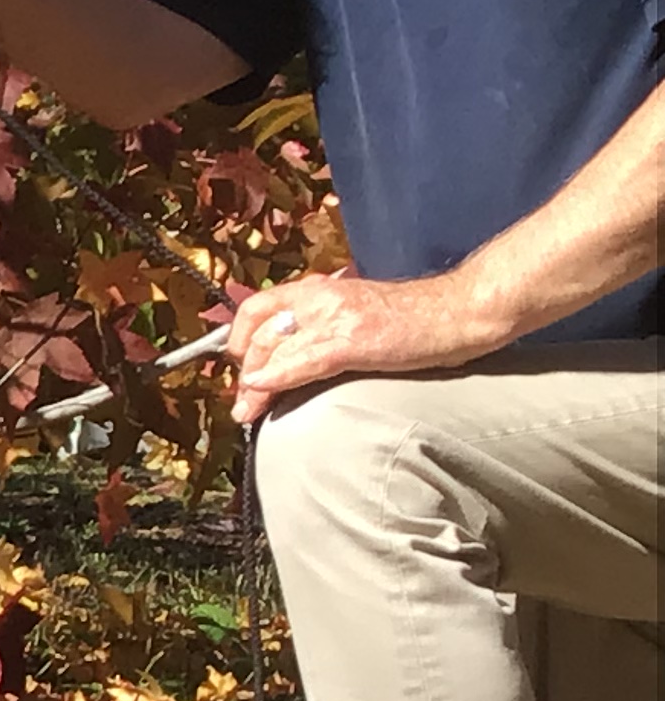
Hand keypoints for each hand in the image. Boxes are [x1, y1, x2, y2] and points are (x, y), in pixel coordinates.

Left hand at [222, 271, 505, 423]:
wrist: (462, 309)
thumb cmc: (416, 318)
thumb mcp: (356, 313)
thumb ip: (322, 327)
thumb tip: (290, 358)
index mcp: (318, 290)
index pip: (256, 308)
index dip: (238, 340)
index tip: (239, 370)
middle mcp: (320, 298)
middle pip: (259, 333)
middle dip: (243, 369)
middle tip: (242, 402)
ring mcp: (337, 317)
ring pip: (274, 347)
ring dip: (253, 384)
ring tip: (247, 411)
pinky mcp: (356, 339)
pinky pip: (304, 360)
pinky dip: (277, 377)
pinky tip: (263, 390)